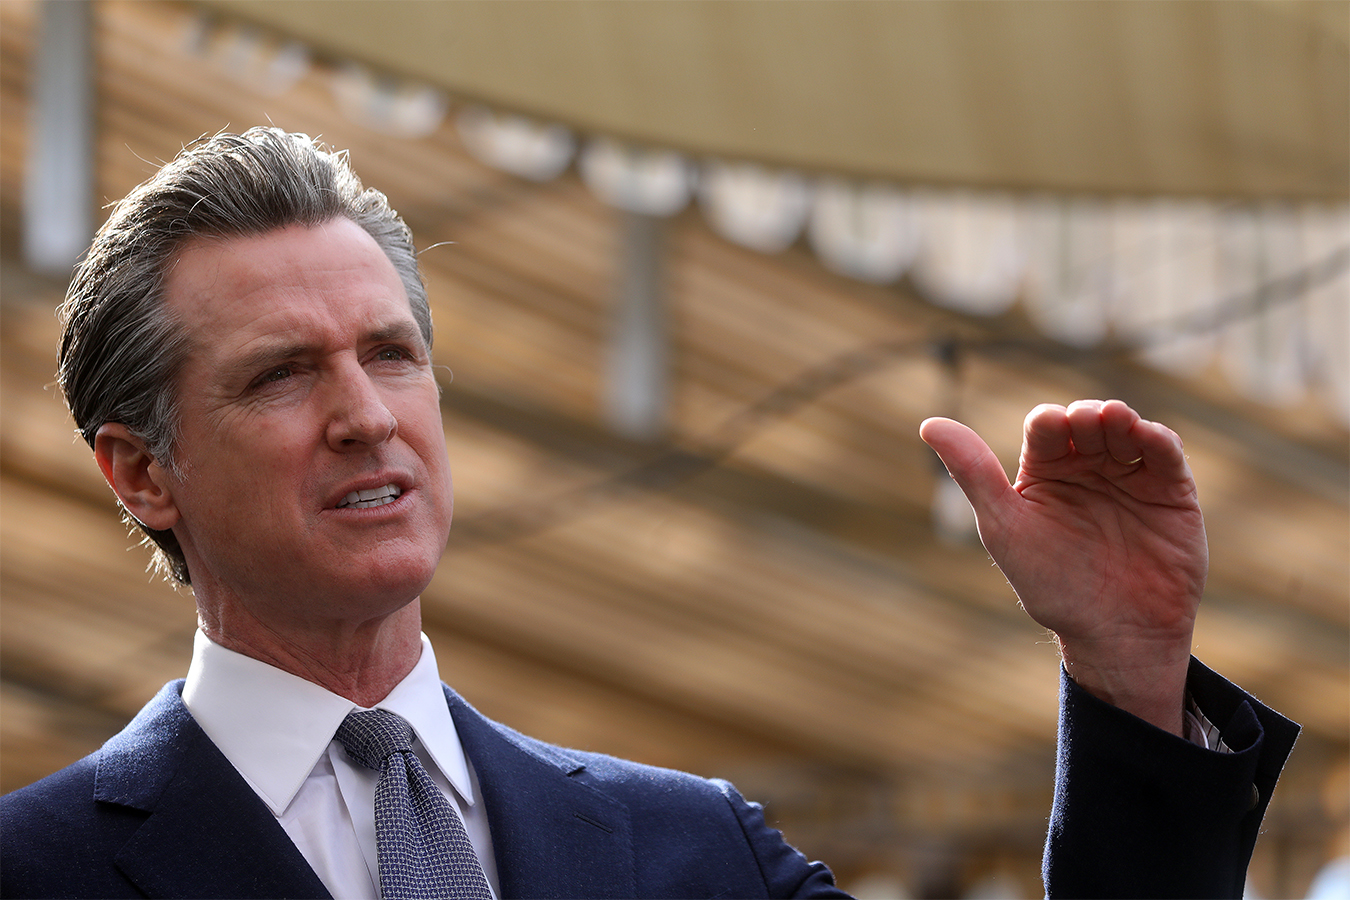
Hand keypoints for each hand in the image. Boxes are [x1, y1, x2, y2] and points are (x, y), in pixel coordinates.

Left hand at [920, 399, 1204, 734]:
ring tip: (1116, 420)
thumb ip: (973, 473)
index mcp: (1045, 472)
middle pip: (1087, 420)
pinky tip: (1147, 436)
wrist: (1115, 634)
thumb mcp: (1004, 527)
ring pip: (1126, 429)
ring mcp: (1129, 477)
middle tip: (1089, 421)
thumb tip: (929, 424)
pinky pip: (1165, 454)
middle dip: (1087, 415)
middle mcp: (1087, 468)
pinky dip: (1158, 438)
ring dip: (1121, 418)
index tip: (1052, 428)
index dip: (1049, 421)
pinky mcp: (1170, 492)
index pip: (1045, 427)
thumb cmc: (1051, 586)